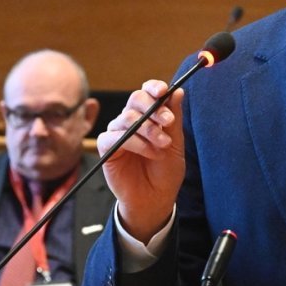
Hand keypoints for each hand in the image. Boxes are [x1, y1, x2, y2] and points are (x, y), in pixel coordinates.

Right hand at [97, 80, 184, 242]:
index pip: (147, 93)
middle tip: (167, 122)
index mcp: (149, 116)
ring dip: (149, 130)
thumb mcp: (176, 143)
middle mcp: (132, 121)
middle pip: (135, 99)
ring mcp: (119, 133)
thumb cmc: (165, 170)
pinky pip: (115, 136)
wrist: (156, 198)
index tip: (163, 91)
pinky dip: (136, 143)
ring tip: (163, 146)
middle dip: (153, 108)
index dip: (153, 87)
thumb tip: (178, 91)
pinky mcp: (107, 148)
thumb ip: (174, 118)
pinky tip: (150, 153)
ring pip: (127, 118)